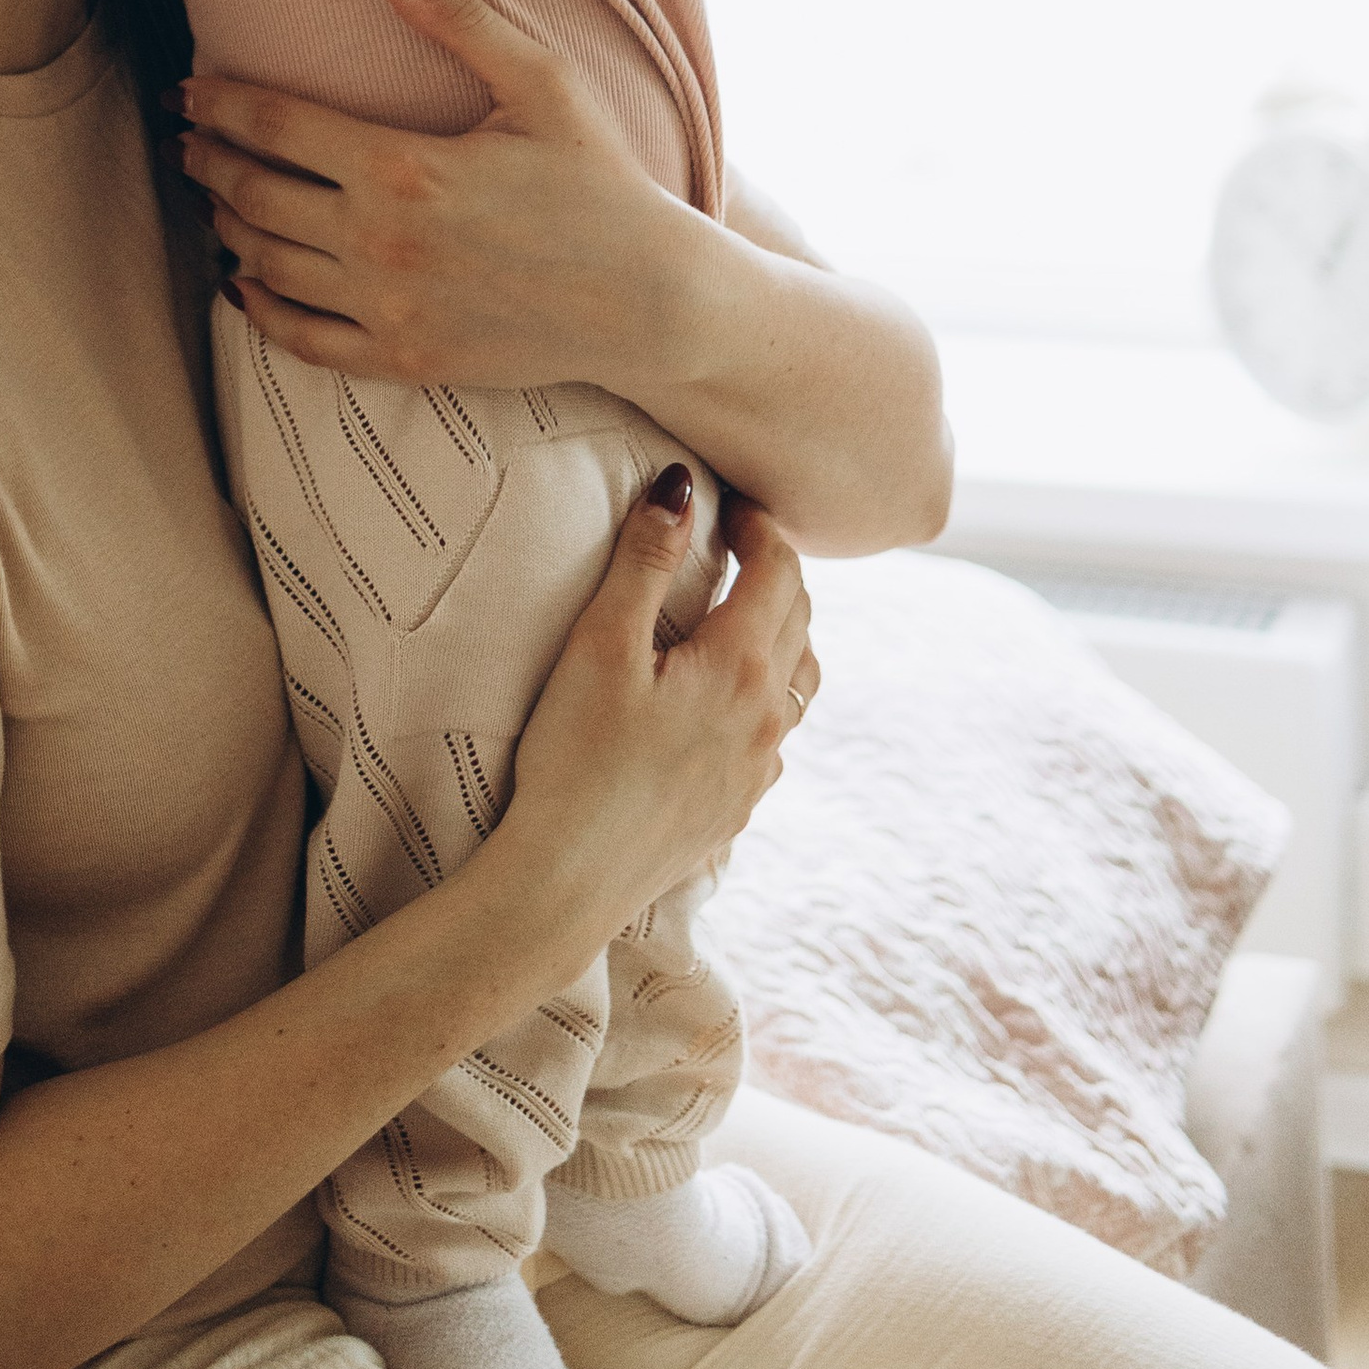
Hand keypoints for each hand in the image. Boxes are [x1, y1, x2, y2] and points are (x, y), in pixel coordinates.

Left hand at [176, 0, 697, 390]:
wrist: (650, 301)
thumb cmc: (602, 183)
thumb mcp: (542, 83)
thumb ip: (459, 17)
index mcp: (405, 166)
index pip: (275, 126)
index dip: (219, 104)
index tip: (188, 90)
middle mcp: (380, 242)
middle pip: (255, 195)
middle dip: (209, 162)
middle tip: (188, 141)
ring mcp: (387, 309)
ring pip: (267, 265)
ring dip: (227, 226)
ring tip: (215, 197)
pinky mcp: (403, 360)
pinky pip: (302, 339)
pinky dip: (258, 310)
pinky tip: (243, 284)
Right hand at [489, 486, 815, 985]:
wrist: (569, 880)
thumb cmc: (575, 759)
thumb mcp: (600, 645)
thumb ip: (644, 562)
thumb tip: (680, 488)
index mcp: (740, 668)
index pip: (780, 573)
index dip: (761, 528)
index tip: (730, 506)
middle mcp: (767, 717)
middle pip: (798, 620)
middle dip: (775, 570)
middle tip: (736, 542)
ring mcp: (759, 769)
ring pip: (799, 680)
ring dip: (782, 632)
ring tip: (741, 611)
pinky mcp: (739, 807)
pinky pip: (776, 733)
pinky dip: (768, 692)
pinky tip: (728, 699)